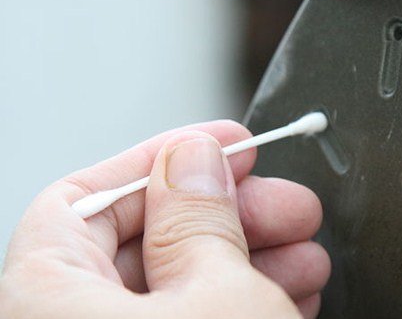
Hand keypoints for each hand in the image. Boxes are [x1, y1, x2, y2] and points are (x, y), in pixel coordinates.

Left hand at [0, 121, 329, 317]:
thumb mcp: (216, 290)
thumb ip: (199, 214)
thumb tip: (193, 157)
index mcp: (48, 302)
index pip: (88, 198)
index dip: (163, 161)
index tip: (223, 145)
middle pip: (147, 240)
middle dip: (231, 214)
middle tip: (286, 203)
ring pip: (182, 285)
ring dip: (253, 260)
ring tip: (306, 255)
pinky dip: (244, 302)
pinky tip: (290, 293)